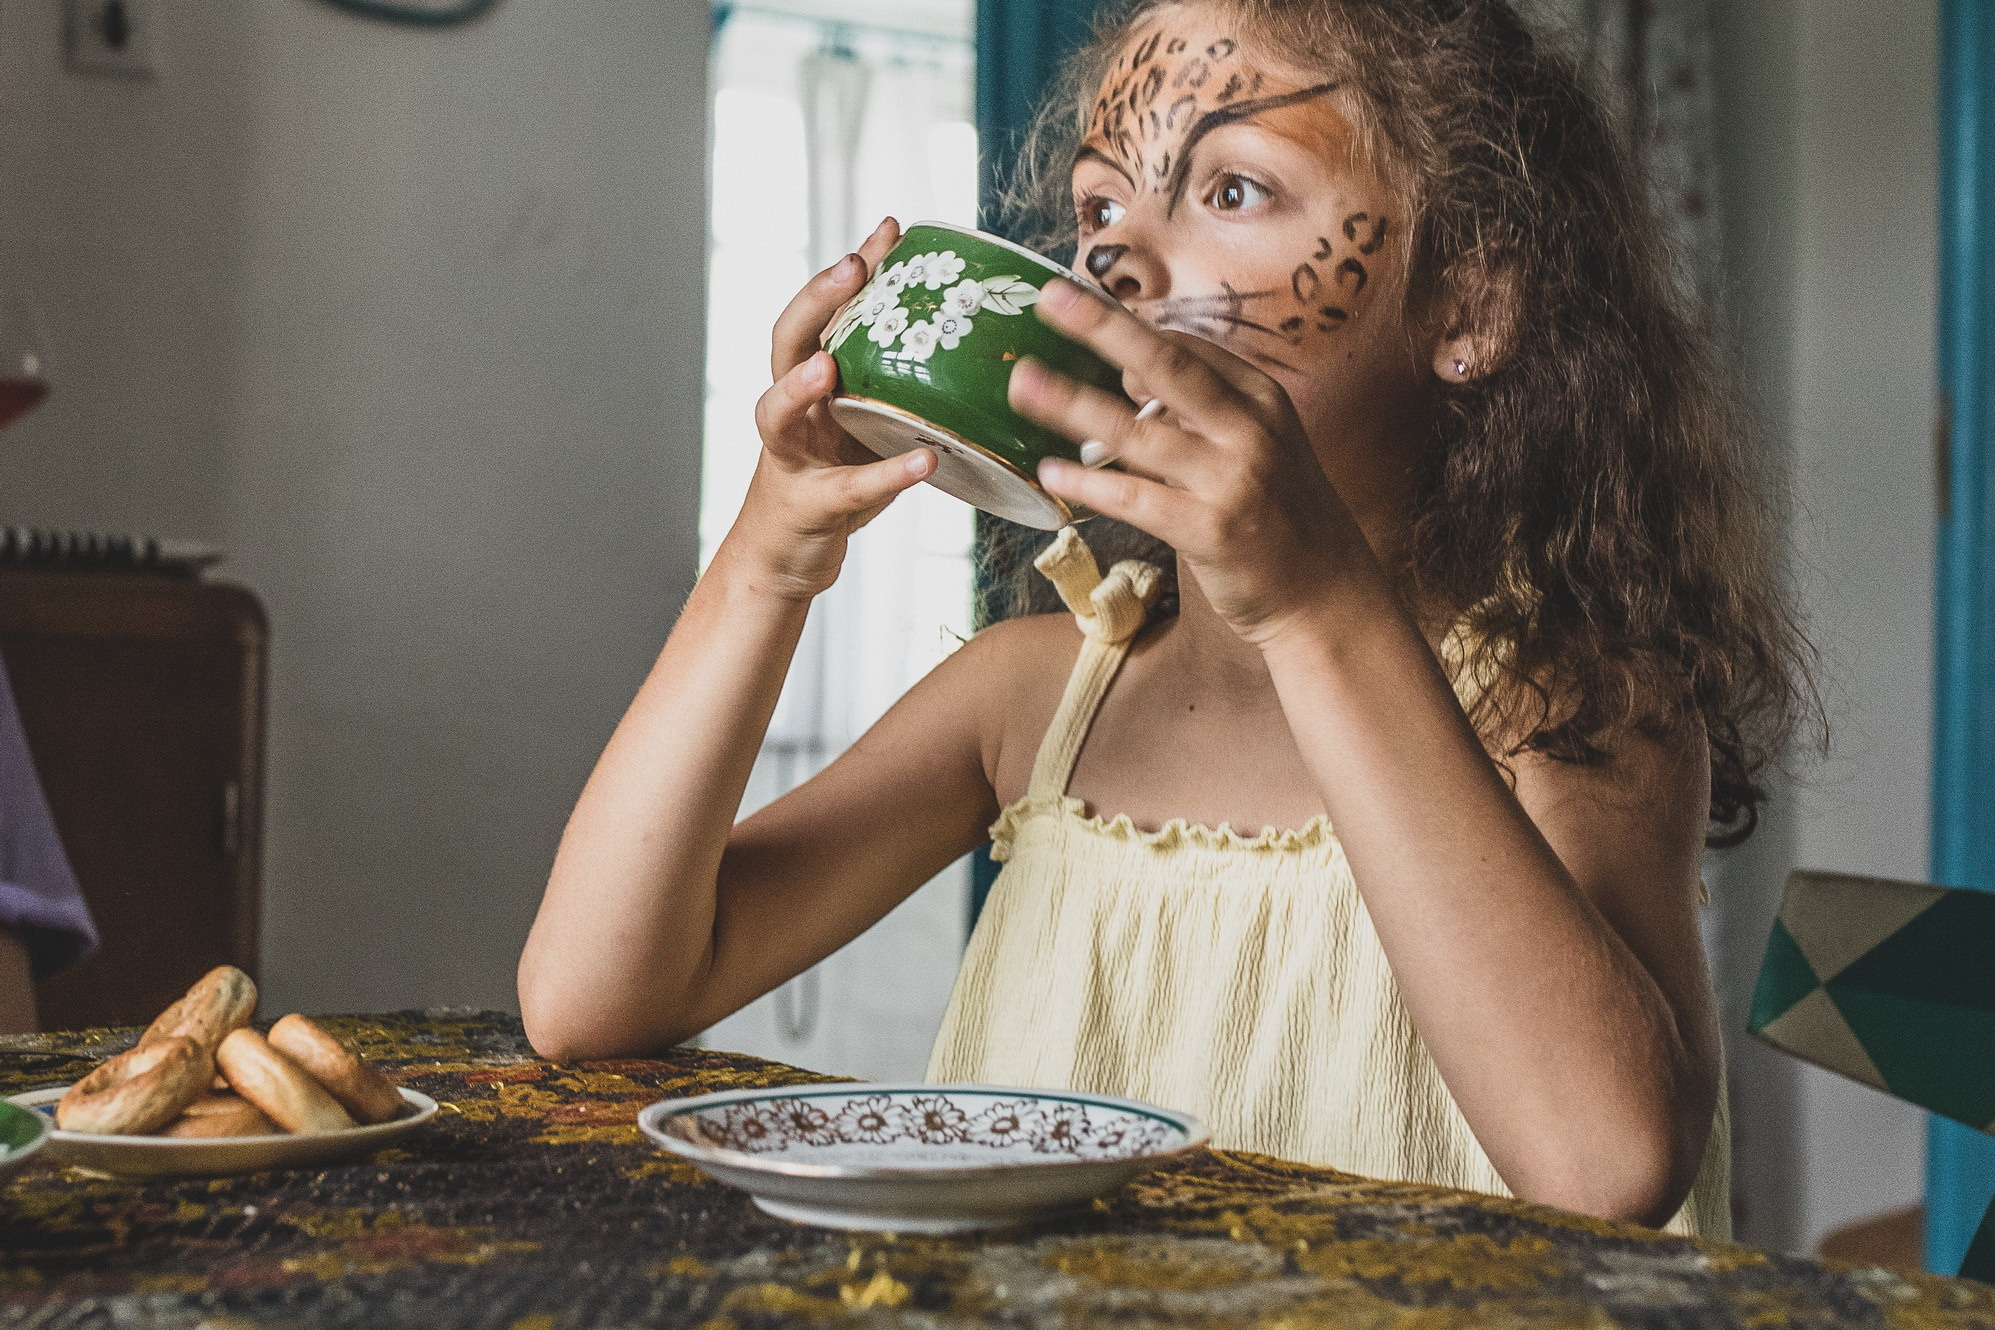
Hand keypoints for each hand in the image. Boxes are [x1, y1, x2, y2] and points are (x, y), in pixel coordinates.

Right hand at [721, 218, 935, 600]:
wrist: (788, 556)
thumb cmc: (835, 479)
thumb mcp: (865, 422)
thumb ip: (897, 386)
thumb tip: (977, 347)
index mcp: (807, 380)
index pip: (821, 312)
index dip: (850, 270)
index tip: (889, 228)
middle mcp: (789, 409)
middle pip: (786, 341)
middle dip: (815, 301)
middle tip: (850, 268)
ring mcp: (790, 456)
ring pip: (777, 411)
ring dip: (802, 385)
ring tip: (829, 366)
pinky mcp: (809, 505)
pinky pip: (848, 488)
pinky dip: (886, 474)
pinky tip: (924, 460)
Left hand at [1008, 279, 1379, 646]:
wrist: (1327, 593)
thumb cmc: (1280, 517)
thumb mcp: (1256, 446)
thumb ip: (1200, 411)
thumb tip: (1129, 370)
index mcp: (1261, 399)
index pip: (1188, 349)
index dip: (1129, 327)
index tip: (1076, 303)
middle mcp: (1250, 430)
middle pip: (1166, 366)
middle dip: (1104, 327)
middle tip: (1051, 298)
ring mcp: (1232, 479)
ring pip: (1137, 432)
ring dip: (1073, 405)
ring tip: (1023, 385)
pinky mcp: (1212, 530)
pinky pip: (1136, 499)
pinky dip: (1089, 486)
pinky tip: (1050, 473)